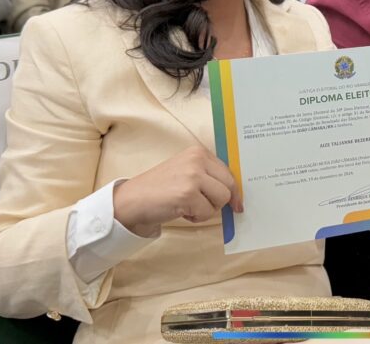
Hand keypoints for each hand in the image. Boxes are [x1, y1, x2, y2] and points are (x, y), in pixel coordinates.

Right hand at [113, 145, 240, 237]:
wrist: (133, 200)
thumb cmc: (160, 189)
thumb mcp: (186, 172)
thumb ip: (207, 176)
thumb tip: (235, 194)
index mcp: (198, 152)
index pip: (228, 172)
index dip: (233, 191)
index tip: (237, 204)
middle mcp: (197, 160)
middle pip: (229, 186)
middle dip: (219, 201)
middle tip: (203, 207)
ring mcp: (193, 175)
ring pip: (221, 200)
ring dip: (207, 210)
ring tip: (188, 207)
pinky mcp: (187, 194)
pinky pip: (207, 212)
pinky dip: (196, 218)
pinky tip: (181, 211)